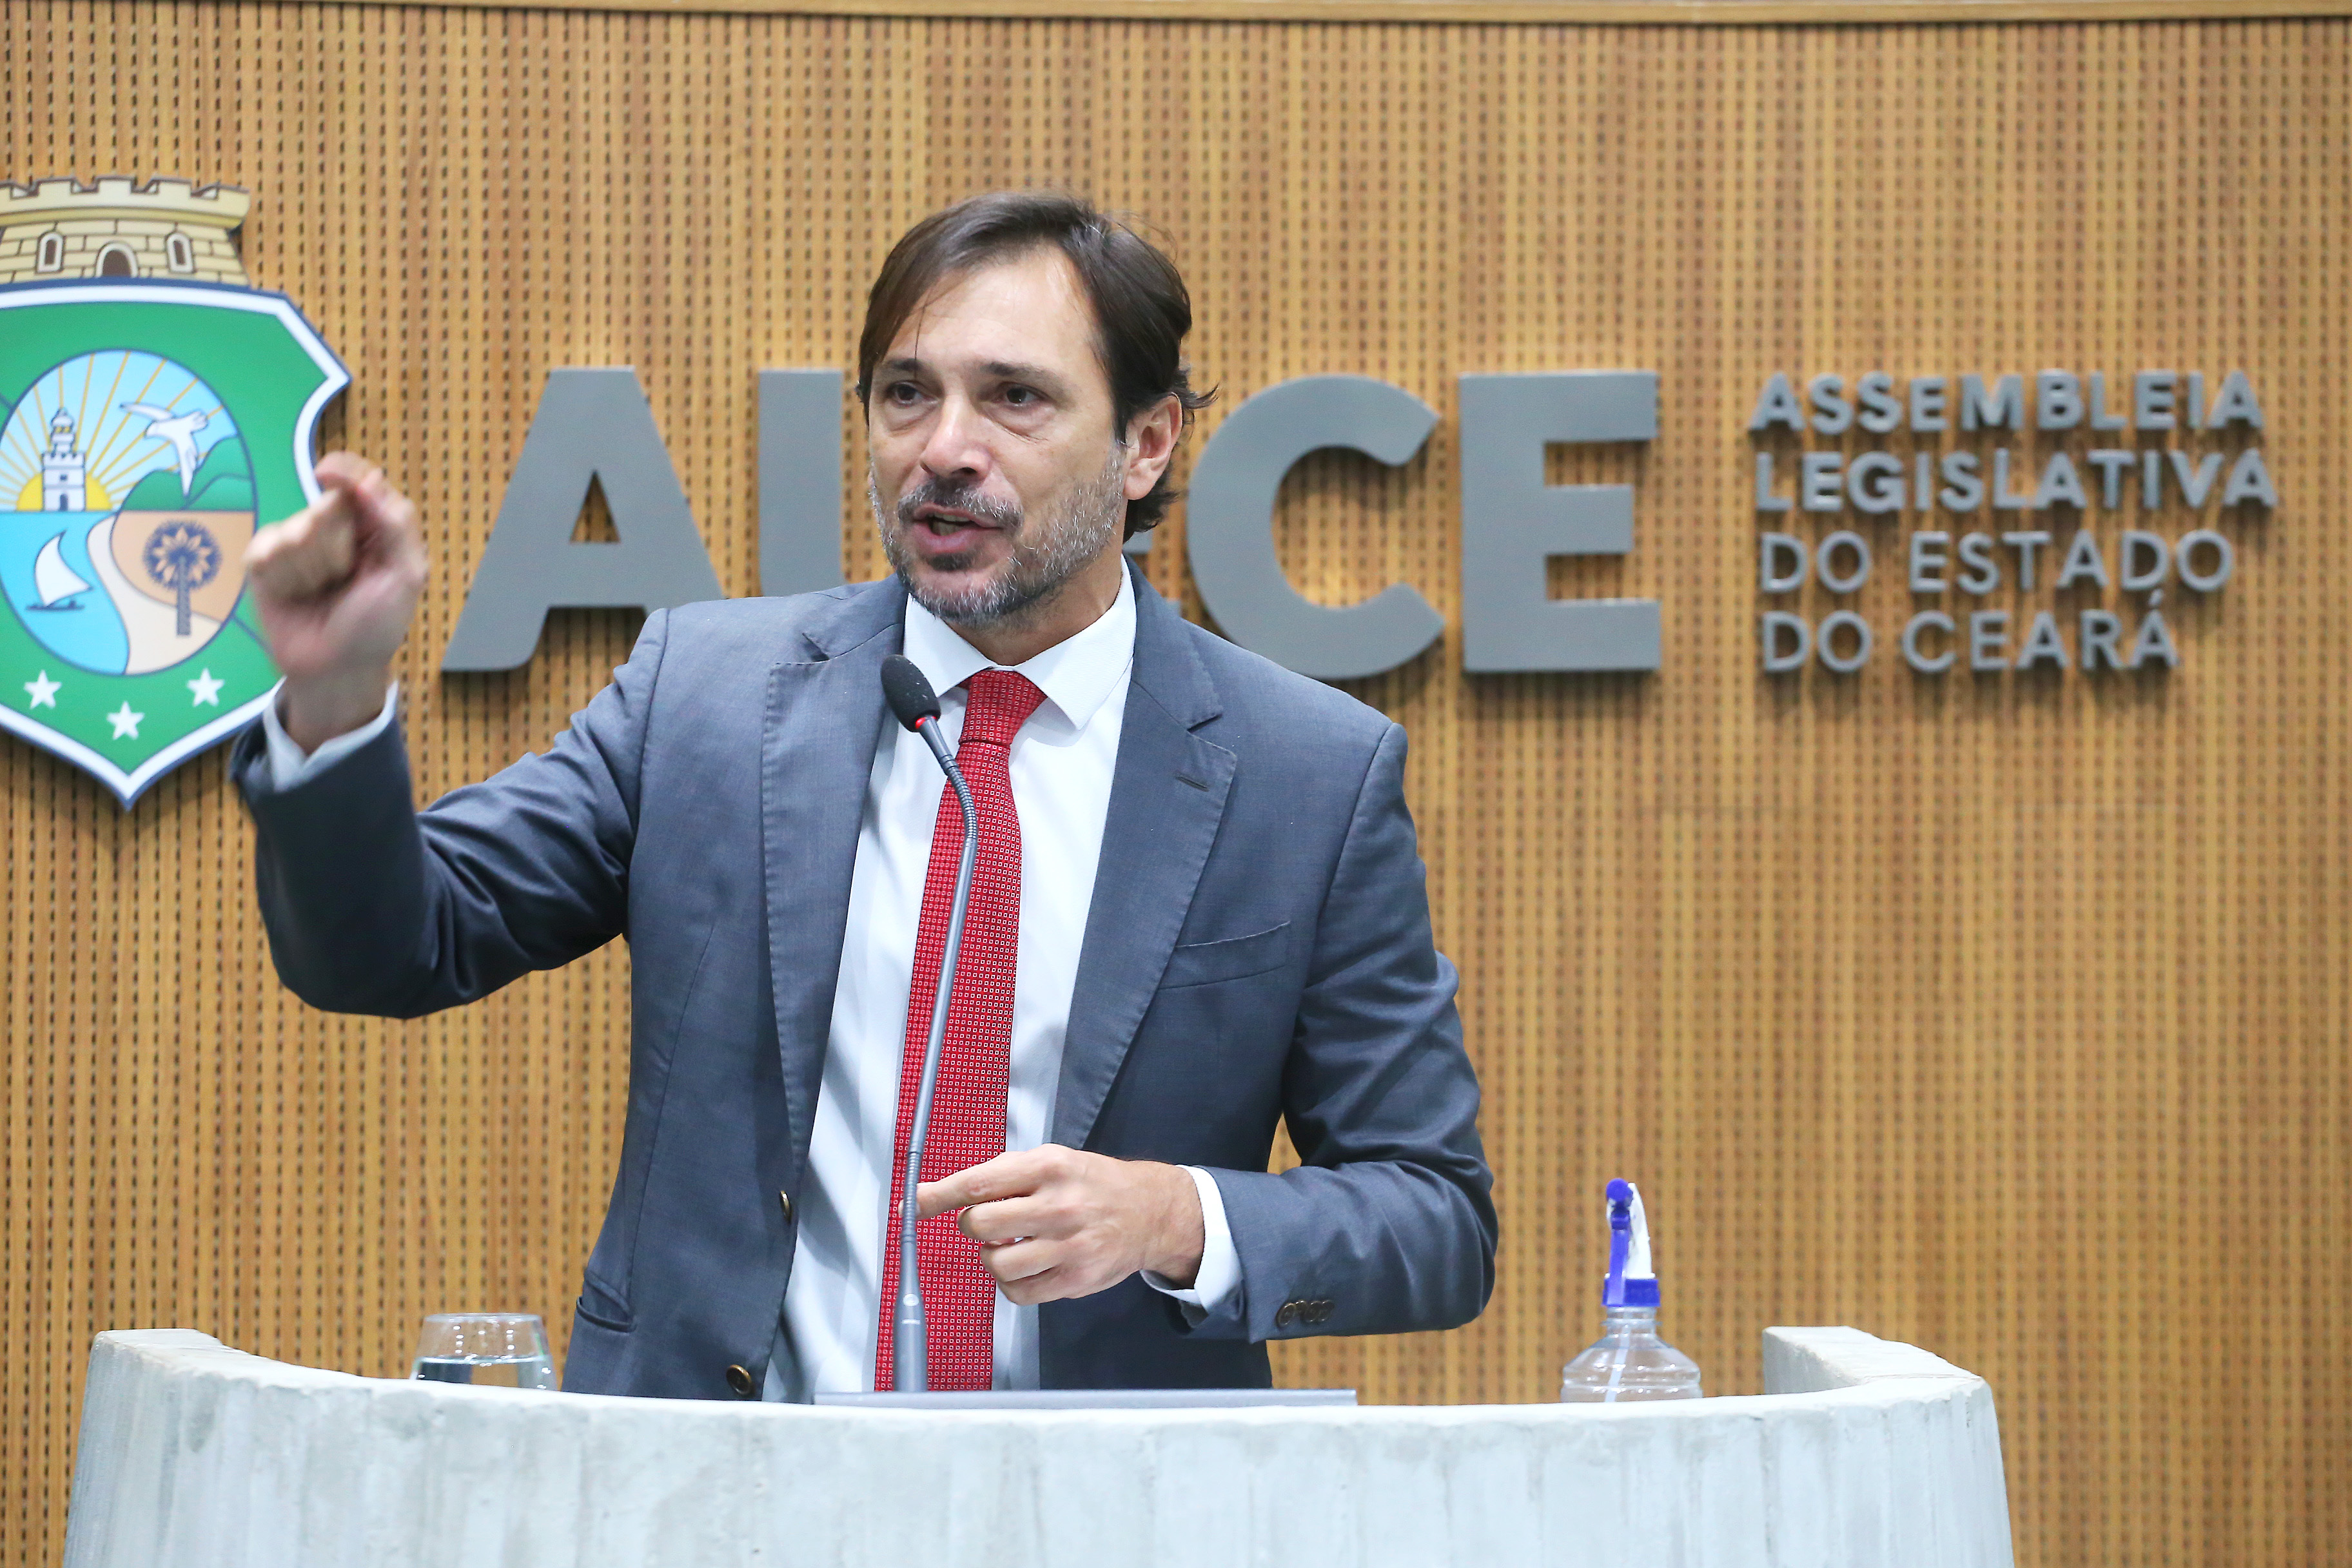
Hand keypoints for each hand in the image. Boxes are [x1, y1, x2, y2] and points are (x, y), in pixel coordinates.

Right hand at [246, 452, 427, 749]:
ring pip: (295, 529)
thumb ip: (395, 523)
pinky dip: (280, 574)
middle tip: (345, 579)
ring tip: (320, 592)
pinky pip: (264, 549)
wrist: (334, 668)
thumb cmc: (375, 624)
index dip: (343, 472)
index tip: (327, 474)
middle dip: (338, 544)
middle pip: (326, 507)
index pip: (357, 480)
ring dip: (311, 567)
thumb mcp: (405, 575)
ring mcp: (297, 544)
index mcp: (373, 526)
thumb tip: (369, 478)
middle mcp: (334, 528)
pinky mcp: (265, 563)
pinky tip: (292, 594)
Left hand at [918, 1146, 1204, 1306]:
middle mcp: (1059, 1206)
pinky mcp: (1075, 1280)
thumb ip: (1003, 1175)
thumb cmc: (1090, 1183)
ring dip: (991, 1256)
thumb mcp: (1053, 1160)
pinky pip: (1018, 1292)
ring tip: (1009, 1244)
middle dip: (972, 1224)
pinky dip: (1010, 1282)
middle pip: (980, 1224)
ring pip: (996, 1263)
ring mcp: (1069, 1246)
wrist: (1149, 1213)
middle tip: (988, 1221)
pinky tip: (1025, 1265)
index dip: (939, 1195)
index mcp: (1049, 1167)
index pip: (978, 1183)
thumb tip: (941, 1194)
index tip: (915, 1202)